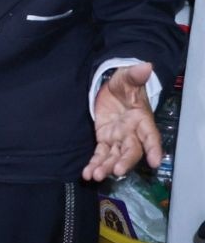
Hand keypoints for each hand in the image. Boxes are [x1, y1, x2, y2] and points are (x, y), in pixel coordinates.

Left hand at [82, 62, 162, 181]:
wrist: (111, 87)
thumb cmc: (124, 84)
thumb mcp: (127, 78)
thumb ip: (135, 75)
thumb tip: (145, 66)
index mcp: (142, 120)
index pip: (150, 136)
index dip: (154, 148)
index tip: (154, 162)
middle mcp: (132, 133)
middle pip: (131, 151)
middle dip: (125, 161)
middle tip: (117, 171)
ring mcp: (118, 138)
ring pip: (114, 156)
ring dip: (106, 167)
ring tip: (96, 175)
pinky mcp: (104, 139)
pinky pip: (100, 154)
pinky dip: (94, 164)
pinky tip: (87, 174)